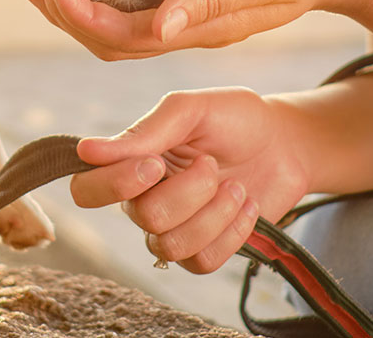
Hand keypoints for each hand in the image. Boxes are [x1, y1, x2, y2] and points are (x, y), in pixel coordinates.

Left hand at [20, 0, 372, 59]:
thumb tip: (162, 26)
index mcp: (204, 30)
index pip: (126, 35)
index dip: (80, 12)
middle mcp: (192, 32)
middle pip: (113, 42)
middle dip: (67, 14)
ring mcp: (192, 20)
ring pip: (122, 28)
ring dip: (78, 7)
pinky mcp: (195, 0)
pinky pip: (139, 8)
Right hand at [69, 88, 313, 273]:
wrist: (286, 143)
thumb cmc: (235, 118)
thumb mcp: (192, 110)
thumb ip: (144, 131)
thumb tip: (86, 150)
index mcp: (131, 163)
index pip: (87, 190)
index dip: (116, 184)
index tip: (156, 164)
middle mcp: (143, 200)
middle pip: (143, 218)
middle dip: (189, 191)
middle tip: (212, 163)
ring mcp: (174, 229)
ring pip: (170, 246)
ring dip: (214, 213)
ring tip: (236, 186)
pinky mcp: (204, 250)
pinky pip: (202, 262)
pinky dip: (232, 232)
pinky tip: (247, 205)